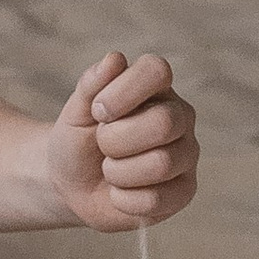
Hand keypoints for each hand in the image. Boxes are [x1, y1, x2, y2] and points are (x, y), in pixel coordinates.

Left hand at [47, 50, 198, 230]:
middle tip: (102, 144)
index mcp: (155, 88)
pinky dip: (124, 198)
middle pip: (164, 123)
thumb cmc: (78, 138)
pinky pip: (158, 199)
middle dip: (116, 139)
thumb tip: (116, 59)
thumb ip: (92, 83)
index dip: (124, 91)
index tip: (98, 110)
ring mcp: (186, 155)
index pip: (158, 70)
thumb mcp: (76, 110)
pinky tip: (119, 192)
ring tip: (110, 169)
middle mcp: (180, 117)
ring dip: (118, 171)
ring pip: (161, 163)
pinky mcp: (185, 191)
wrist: (72, 183)